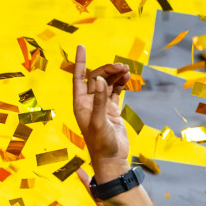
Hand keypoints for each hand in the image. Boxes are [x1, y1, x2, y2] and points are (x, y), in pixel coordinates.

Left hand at [70, 46, 131, 172]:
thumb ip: (99, 100)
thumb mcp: (99, 121)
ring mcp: (101, 105)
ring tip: (127, 71)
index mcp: (81, 103)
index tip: (81, 46)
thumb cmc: (101, 143)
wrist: (112, 158)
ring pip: (107, 83)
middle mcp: (89, 102)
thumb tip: (97, 78)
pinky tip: (127, 78)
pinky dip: (120, 84)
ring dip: (116, 75)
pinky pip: (115, 92)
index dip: (79, 62)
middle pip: (96, 78)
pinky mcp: (112, 110)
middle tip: (122, 67)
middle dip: (108, 70)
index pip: (78, 77)